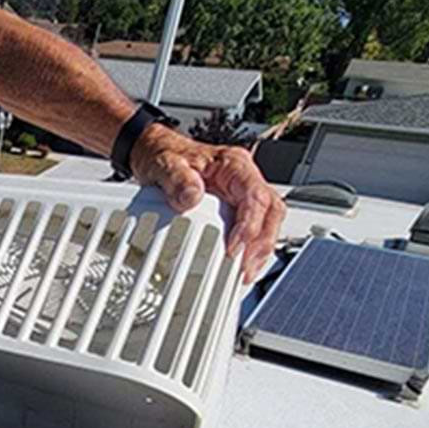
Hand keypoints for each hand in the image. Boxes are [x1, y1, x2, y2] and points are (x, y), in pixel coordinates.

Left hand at [131, 125, 285, 283]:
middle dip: (262, 243)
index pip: (255, 195)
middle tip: (246, 269)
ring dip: (260, 249)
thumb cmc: (166, 156)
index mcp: (233, 164)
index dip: (249, 225)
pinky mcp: (235, 207)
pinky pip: (254, 228)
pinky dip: (250, 248)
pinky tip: (239, 266)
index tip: (235, 248)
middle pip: (271, 211)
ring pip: (268, 221)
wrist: (158, 153)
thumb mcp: (166, 164)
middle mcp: (243, 178)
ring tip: (245, 274)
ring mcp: (241, 194)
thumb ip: (177, 179)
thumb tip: (191, 196)